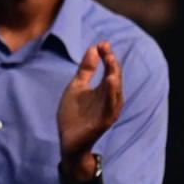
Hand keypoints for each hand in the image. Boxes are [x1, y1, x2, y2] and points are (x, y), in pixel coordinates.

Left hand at [57, 42, 122, 168]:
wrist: (68, 140)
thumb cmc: (74, 114)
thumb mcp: (77, 87)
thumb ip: (86, 69)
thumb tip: (93, 48)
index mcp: (104, 90)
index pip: (110, 70)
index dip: (107, 56)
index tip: (102, 43)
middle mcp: (109, 99)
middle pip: (115, 78)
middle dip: (111, 63)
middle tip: (106, 49)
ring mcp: (108, 110)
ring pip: (115, 91)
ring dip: (114, 76)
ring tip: (111, 61)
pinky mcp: (104, 121)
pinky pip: (110, 106)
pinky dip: (111, 94)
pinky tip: (109, 82)